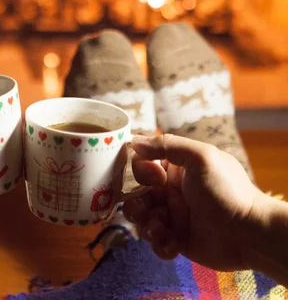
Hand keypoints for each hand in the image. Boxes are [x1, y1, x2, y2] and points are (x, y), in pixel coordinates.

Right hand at [123, 134, 262, 270]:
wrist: (250, 233)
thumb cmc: (227, 190)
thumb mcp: (199, 157)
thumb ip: (166, 145)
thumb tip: (133, 141)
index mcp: (175, 169)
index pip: (141, 166)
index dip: (138, 173)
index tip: (154, 180)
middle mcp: (170, 191)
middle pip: (135, 194)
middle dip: (135, 204)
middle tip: (146, 210)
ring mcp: (173, 216)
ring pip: (141, 219)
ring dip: (146, 225)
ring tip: (161, 229)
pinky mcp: (176, 239)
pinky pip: (155, 241)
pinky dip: (160, 244)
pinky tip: (173, 244)